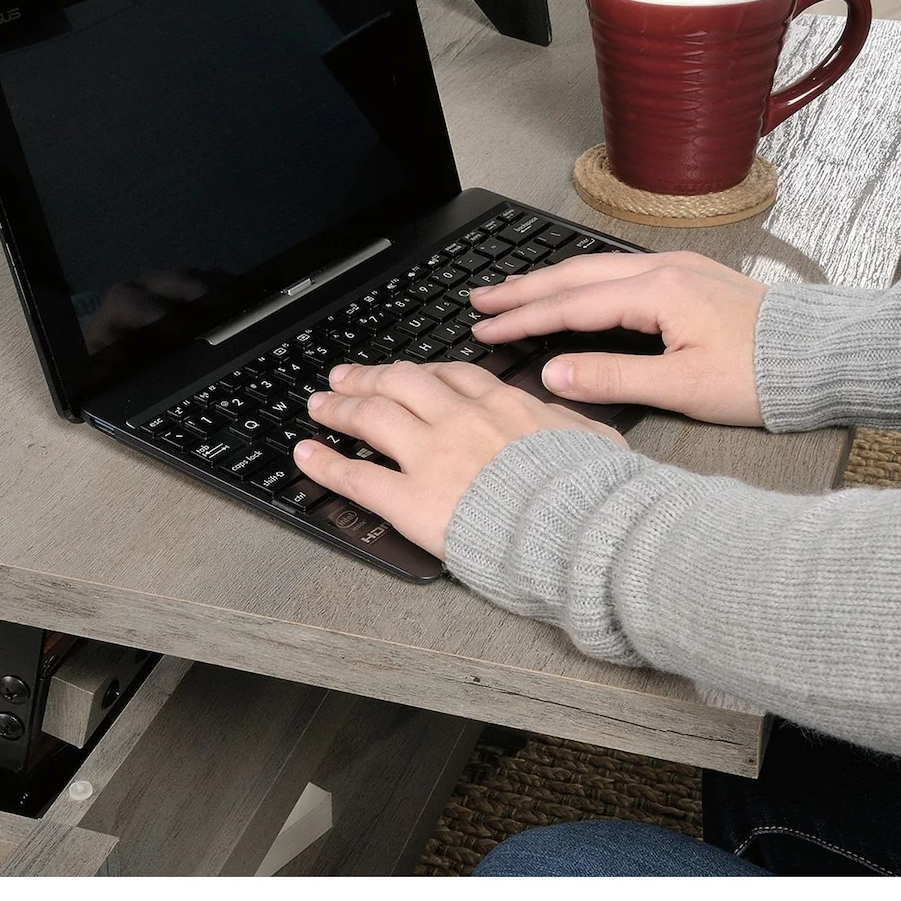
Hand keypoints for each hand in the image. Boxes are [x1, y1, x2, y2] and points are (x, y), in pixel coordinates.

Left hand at [292, 360, 625, 558]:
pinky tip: (305, 455)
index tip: (405, 372)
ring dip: (340, 407)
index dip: (418, 372)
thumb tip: (566, 416)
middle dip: (369, 377)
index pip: (450, 376)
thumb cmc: (592, 494)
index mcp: (503, 406)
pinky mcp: (410, 499)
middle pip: (400, 384)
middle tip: (346, 376)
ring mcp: (431, 457)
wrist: (578, 529)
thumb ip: (568, 423)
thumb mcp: (594, 441)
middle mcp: (459, 421)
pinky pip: (356, 476)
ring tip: (320, 404)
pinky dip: (325, 463)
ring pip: (371, 417)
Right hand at [470, 251, 768, 425]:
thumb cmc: (762, 376)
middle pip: (573, 277)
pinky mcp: (690, 277)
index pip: (569, 306)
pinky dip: (581, 281)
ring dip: (549, 281)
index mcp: (657, 293)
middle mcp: (662, 270)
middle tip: (479, 302)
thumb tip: (552, 374)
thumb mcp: (682, 387)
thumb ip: (611, 378)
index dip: (521, 321)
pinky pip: (618, 272)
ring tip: (512, 292)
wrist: (825, 356)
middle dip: (521, 290)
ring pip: (594, 269)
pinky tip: (572, 288)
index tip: (484, 332)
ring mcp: (677, 268)